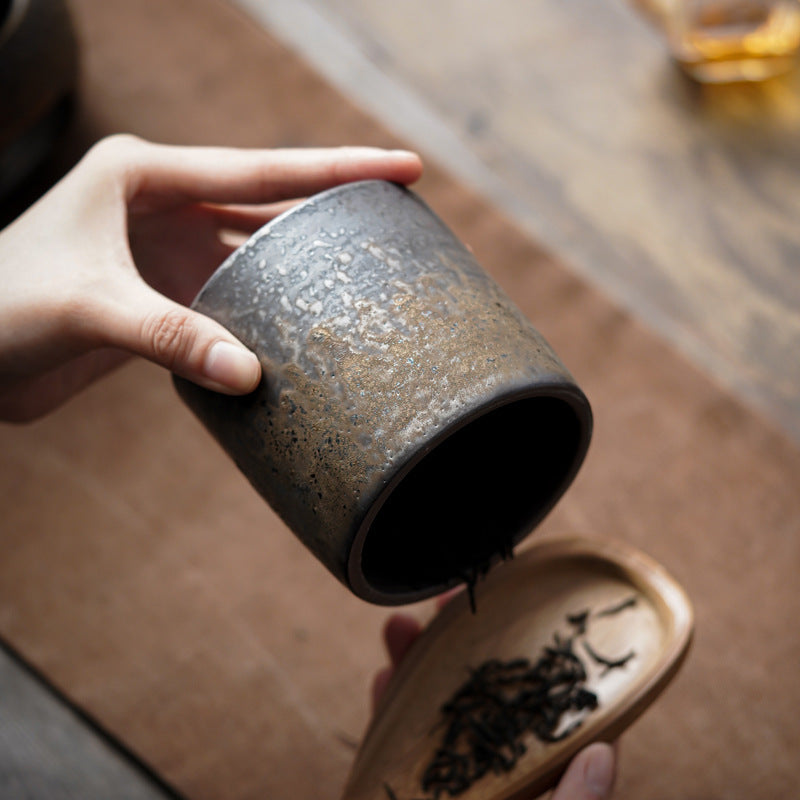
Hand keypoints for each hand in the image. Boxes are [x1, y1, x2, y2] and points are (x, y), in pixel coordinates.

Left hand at [0, 134, 422, 421]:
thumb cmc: (1, 310)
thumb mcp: (87, 309)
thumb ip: (171, 337)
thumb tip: (251, 376)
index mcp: (142, 177)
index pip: (257, 171)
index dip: (334, 171)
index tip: (402, 168)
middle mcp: (161, 209)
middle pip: (267, 205)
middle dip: (331, 209)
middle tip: (402, 213)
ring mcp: (165, 254)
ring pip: (253, 256)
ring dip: (302, 267)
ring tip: (367, 273)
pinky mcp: (164, 298)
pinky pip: (232, 301)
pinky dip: (266, 315)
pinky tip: (302, 327)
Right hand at [373, 614, 616, 799]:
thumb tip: (604, 752)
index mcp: (540, 772)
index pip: (540, 702)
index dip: (525, 651)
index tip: (507, 603)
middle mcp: (499, 767)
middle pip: (483, 694)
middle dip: (460, 643)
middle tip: (443, 601)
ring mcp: (456, 778)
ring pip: (439, 711)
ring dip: (418, 666)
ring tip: (400, 626)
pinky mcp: (414, 787)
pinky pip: (399, 747)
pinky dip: (390, 712)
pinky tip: (383, 679)